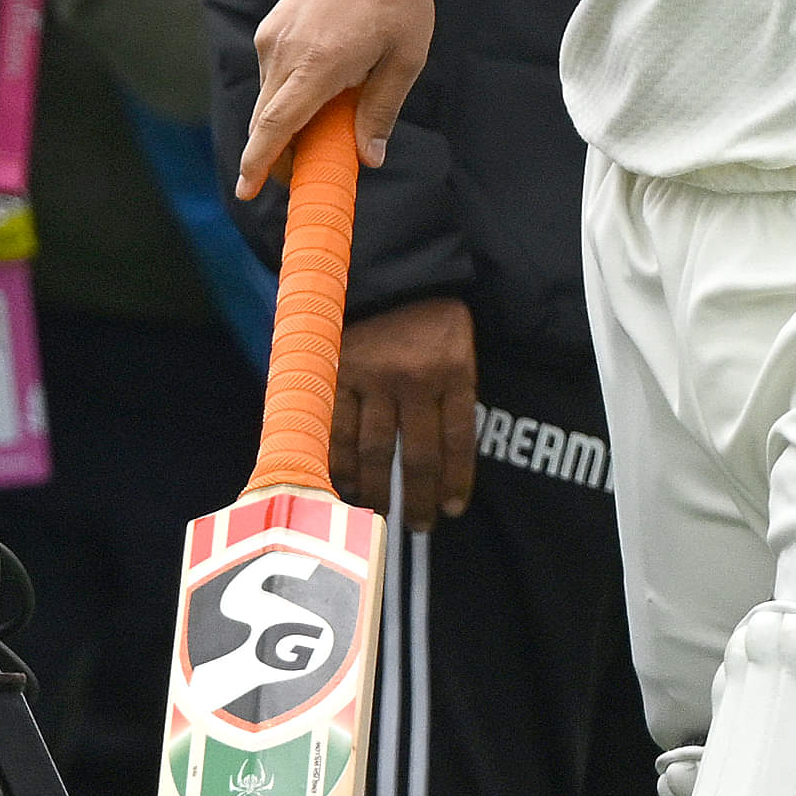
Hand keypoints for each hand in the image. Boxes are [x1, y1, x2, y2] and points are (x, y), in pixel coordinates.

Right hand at [241, 0, 437, 196]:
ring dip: (284, 125)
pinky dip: (285, 97)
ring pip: (268, 99)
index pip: (275, 125)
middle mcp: (284, 52)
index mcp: (318, 64)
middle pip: (266, 120)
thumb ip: (381, 110)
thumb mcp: (404, 59)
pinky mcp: (270, 28)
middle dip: (275, 154)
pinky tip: (314, 97)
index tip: (246, 191)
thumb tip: (369, 158)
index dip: (259, 162)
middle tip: (302, 176)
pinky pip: (271, 75)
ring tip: (319, 132)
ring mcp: (272, 38)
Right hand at [333, 295, 476, 520]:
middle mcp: (414, 378)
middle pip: (417, 456)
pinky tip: (345, 486)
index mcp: (453, 370)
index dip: (456, 481)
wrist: (381, 270)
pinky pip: (337, 432)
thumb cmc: (427, 316)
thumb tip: (448, 462)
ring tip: (379, 514)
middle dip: (418, 499)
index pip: (458, 440)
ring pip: (374, 451)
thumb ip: (453, 395)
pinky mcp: (337, 374)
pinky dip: (339, 465)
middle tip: (418, 525)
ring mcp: (372, 377)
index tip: (453, 510)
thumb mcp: (458, 347)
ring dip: (377, 490)